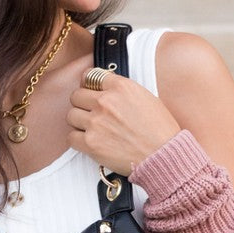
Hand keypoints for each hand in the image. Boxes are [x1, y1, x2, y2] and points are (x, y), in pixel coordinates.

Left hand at [67, 67, 181, 175]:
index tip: (90, 93)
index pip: (90, 76)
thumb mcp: (145, 97)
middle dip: (82, 104)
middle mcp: (105, 102)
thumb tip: (107, 90)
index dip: (89, 86)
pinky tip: (89, 142)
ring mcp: (96, 122)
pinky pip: (71, 137)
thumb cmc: (159, 130)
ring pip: (71, 116)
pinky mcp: (91, 143)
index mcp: (120, 86)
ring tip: (91, 129)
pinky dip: (77, 140)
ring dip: (78, 122)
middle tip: (90, 114)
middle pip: (76, 96)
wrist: (162, 156)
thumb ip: (122, 91)